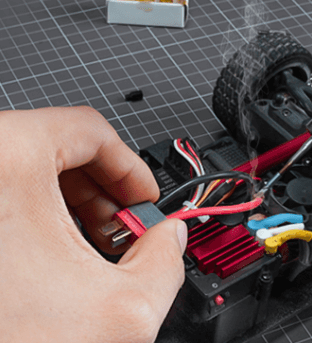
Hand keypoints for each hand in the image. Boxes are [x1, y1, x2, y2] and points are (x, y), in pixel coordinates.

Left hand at [0, 107, 186, 341]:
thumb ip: (166, 260)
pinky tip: (47, 256)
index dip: (130, 166)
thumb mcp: (124, 308)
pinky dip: (31, 215)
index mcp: (7, 162)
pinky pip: (3, 193)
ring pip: (25, 171)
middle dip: (100, 190)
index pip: (89, 130)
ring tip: (84, 247)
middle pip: (56, 147)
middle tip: (119, 227)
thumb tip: (168, 239)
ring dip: (67, 203)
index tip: (142, 198)